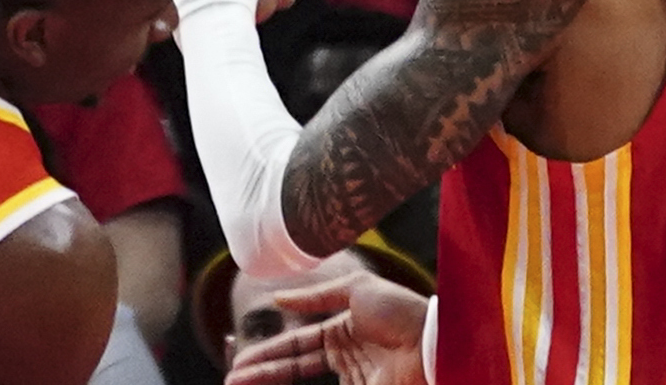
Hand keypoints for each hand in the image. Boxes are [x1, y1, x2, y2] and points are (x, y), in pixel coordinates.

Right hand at [228, 271, 429, 384]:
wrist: (434, 341)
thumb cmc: (400, 310)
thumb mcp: (357, 289)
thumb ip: (317, 296)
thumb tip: (278, 300)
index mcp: (342, 331)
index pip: (295, 346)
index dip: (267, 355)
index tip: (239, 365)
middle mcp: (344, 358)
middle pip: (294, 369)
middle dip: (261, 375)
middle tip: (232, 382)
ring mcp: (355, 379)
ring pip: (304, 384)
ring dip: (271, 384)